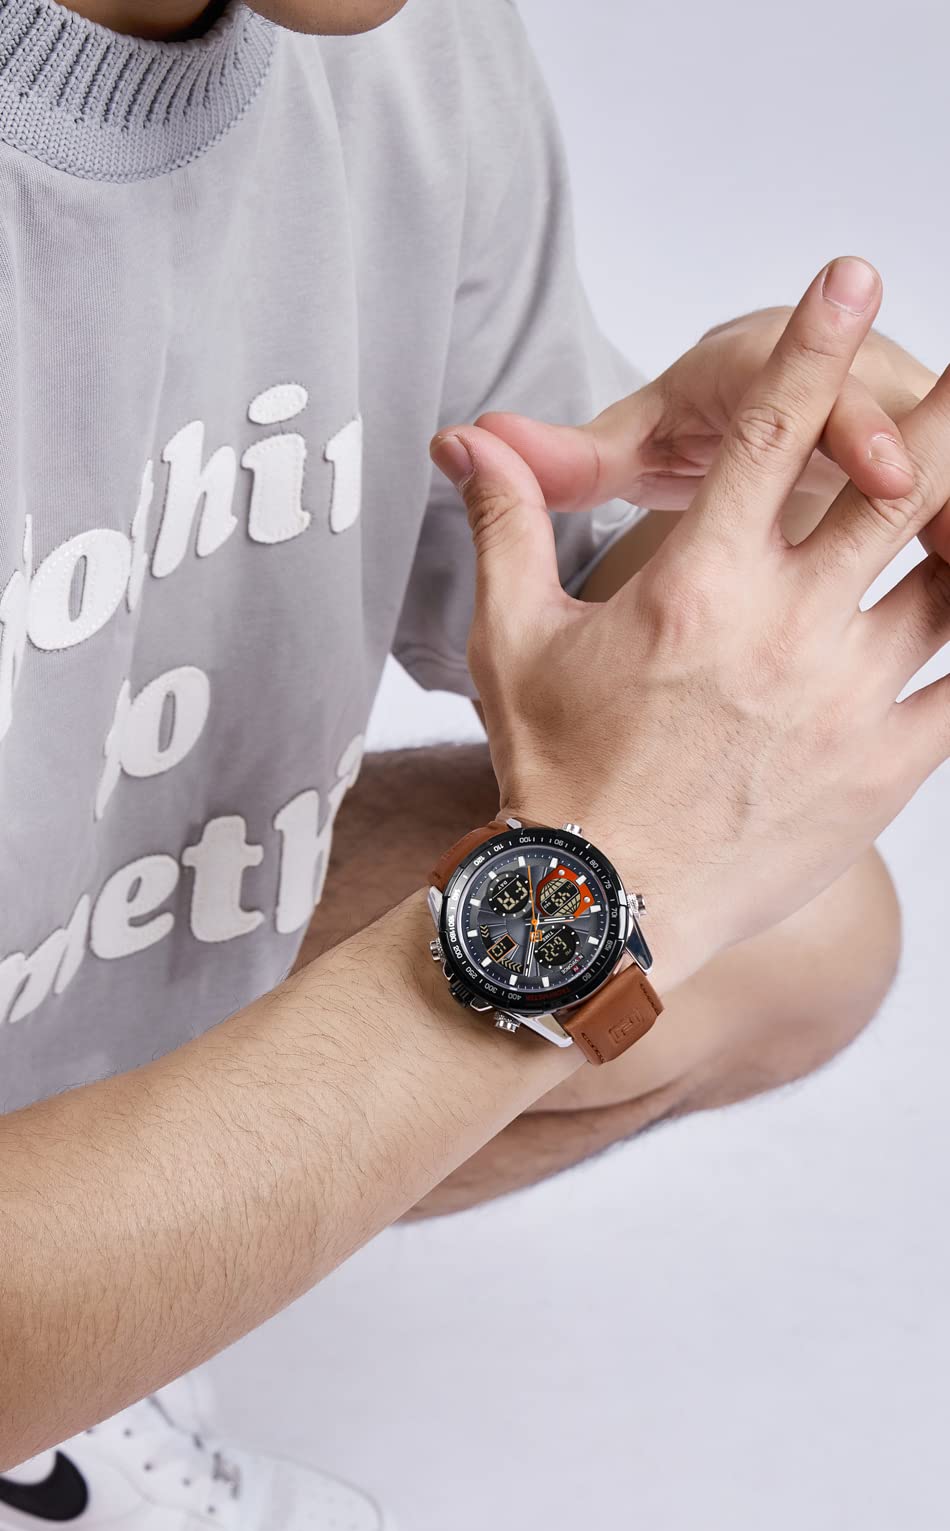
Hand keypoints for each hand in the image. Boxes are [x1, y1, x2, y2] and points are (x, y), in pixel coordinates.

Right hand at [432, 257, 949, 985]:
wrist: (597, 910)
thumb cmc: (553, 771)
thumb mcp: (509, 641)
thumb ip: (509, 523)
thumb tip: (467, 437)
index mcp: (696, 582)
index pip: (767, 433)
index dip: (814, 343)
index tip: (855, 275)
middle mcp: (783, 627)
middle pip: (892, 488)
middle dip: (940, 419)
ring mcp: (844, 699)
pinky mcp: (884, 768)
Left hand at [475, 290, 934, 513]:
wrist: (779, 385)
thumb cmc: (696, 417)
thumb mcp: (631, 438)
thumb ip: (554, 466)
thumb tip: (462, 444)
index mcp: (754, 377)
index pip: (800, 401)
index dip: (849, 429)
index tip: (880, 468)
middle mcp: (837, 393)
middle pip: (896, 427)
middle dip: (931, 470)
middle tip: (944, 524)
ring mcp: (890, 438)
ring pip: (938, 482)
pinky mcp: (925, 483)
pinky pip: (945, 532)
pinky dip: (949, 556)